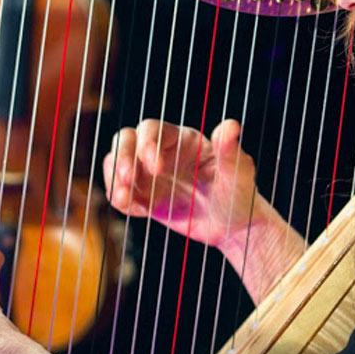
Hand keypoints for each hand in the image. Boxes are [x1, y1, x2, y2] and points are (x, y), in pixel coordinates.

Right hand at [103, 119, 304, 302]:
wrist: (235, 227)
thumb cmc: (241, 195)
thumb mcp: (239, 174)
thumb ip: (230, 151)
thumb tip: (231, 126)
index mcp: (183, 139)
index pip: (152, 129)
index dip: (148, 145)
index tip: (158, 169)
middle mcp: (163, 152)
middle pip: (126, 140)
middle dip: (122, 157)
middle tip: (126, 179)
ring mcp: (151, 175)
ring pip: (117, 164)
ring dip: (113, 179)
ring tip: (124, 198)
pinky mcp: (145, 197)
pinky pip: (120, 193)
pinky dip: (120, 200)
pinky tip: (137, 211)